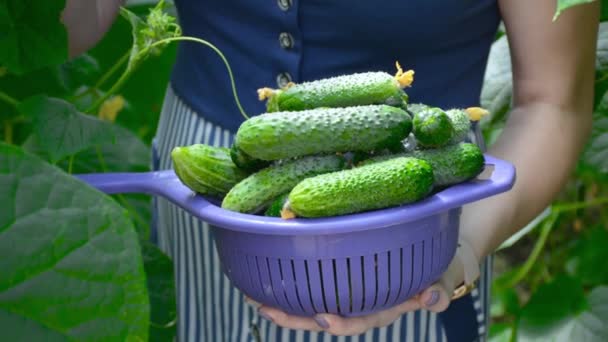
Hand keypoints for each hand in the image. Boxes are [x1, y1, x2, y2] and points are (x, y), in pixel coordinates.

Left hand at [245, 254, 465, 335]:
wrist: (442, 256)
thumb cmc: (444, 268)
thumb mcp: (448, 276)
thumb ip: (441, 287)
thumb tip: (433, 298)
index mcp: (386, 308)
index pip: (359, 320)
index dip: (340, 322)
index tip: (321, 317)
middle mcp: (365, 304)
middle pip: (325, 317)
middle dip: (293, 317)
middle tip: (264, 308)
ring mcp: (353, 293)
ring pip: (314, 303)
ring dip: (284, 303)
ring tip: (253, 294)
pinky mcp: (346, 279)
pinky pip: (317, 284)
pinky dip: (294, 284)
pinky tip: (271, 277)